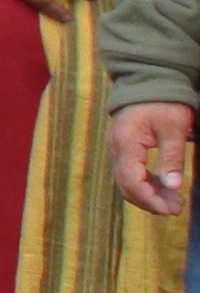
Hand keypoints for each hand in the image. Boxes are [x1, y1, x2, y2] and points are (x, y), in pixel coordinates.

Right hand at [112, 102, 194, 216]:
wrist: (148, 83)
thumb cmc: (163, 103)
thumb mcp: (174, 128)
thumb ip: (172, 157)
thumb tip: (174, 186)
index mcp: (125, 142)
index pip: (131, 180)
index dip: (150, 199)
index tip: (171, 209)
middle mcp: (115, 149)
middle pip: (126, 185)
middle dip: (150, 201)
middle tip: (177, 208)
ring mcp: (116, 150)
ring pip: (126, 183)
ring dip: (148, 196)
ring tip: (174, 202)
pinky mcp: (122, 150)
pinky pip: (129, 175)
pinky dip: (145, 186)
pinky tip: (163, 188)